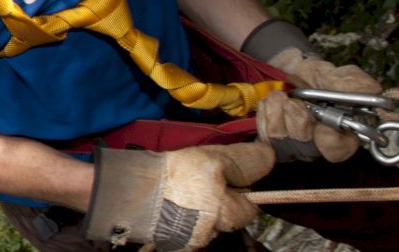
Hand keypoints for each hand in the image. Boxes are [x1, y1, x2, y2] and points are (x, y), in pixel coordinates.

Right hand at [82, 143, 274, 250]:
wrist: (128, 194)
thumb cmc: (173, 176)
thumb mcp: (212, 158)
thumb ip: (244, 160)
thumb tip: (270, 157)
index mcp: (227, 214)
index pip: (251, 206)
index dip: (242, 188)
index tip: (228, 175)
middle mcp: (214, 232)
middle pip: (229, 216)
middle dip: (221, 199)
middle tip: (202, 180)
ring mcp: (193, 240)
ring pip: (208, 221)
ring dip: (201, 207)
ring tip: (182, 189)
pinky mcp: (174, 242)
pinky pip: (188, 226)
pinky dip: (184, 215)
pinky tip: (172, 202)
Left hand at [258, 48, 381, 162]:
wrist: (288, 69)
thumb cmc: (318, 76)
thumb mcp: (339, 75)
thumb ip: (356, 85)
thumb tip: (373, 94)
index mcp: (340, 133)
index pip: (338, 151)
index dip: (330, 142)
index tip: (322, 127)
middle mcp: (317, 145)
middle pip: (306, 147)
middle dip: (298, 119)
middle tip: (295, 101)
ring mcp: (292, 145)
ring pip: (281, 138)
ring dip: (278, 109)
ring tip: (282, 95)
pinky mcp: (270, 140)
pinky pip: (263, 134)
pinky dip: (265, 112)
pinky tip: (271, 101)